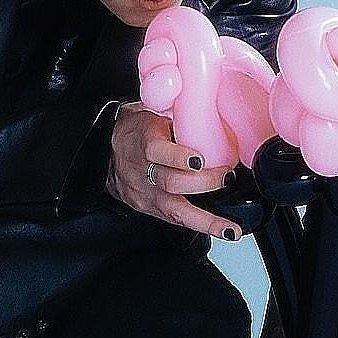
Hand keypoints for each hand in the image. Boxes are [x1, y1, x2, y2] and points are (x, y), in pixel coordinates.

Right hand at [106, 102, 242, 240]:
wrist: (106, 151)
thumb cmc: (138, 128)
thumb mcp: (154, 111)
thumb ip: (178, 113)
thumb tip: (216, 107)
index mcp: (143, 139)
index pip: (156, 150)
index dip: (178, 156)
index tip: (200, 159)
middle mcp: (142, 169)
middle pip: (170, 182)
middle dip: (203, 183)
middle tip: (227, 176)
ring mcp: (144, 192)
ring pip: (174, 209)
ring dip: (207, 219)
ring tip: (230, 226)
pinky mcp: (148, 207)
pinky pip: (175, 220)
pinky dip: (201, 226)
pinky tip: (223, 231)